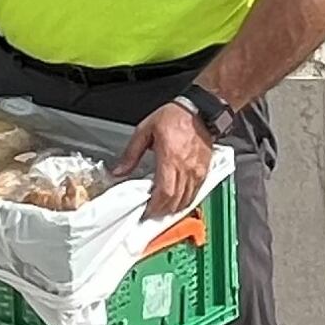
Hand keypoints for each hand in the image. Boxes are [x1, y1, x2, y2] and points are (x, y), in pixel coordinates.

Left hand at [114, 104, 213, 220]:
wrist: (199, 110)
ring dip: (174, 208)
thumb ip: (131, 154)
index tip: (145, 211)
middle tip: (150, 214)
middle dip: (162, 211)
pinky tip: (177, 201)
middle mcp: (186, 168)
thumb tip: (119, 171)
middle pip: (175, 200)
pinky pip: (197, 191)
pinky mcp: (204, 170)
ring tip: (162, 210)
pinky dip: (186, 200)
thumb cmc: (174, 117)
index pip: (164, 192)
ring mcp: (197, 170)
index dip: (155, 206)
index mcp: (170, 158)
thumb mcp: (144, 131)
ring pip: (187, 199)